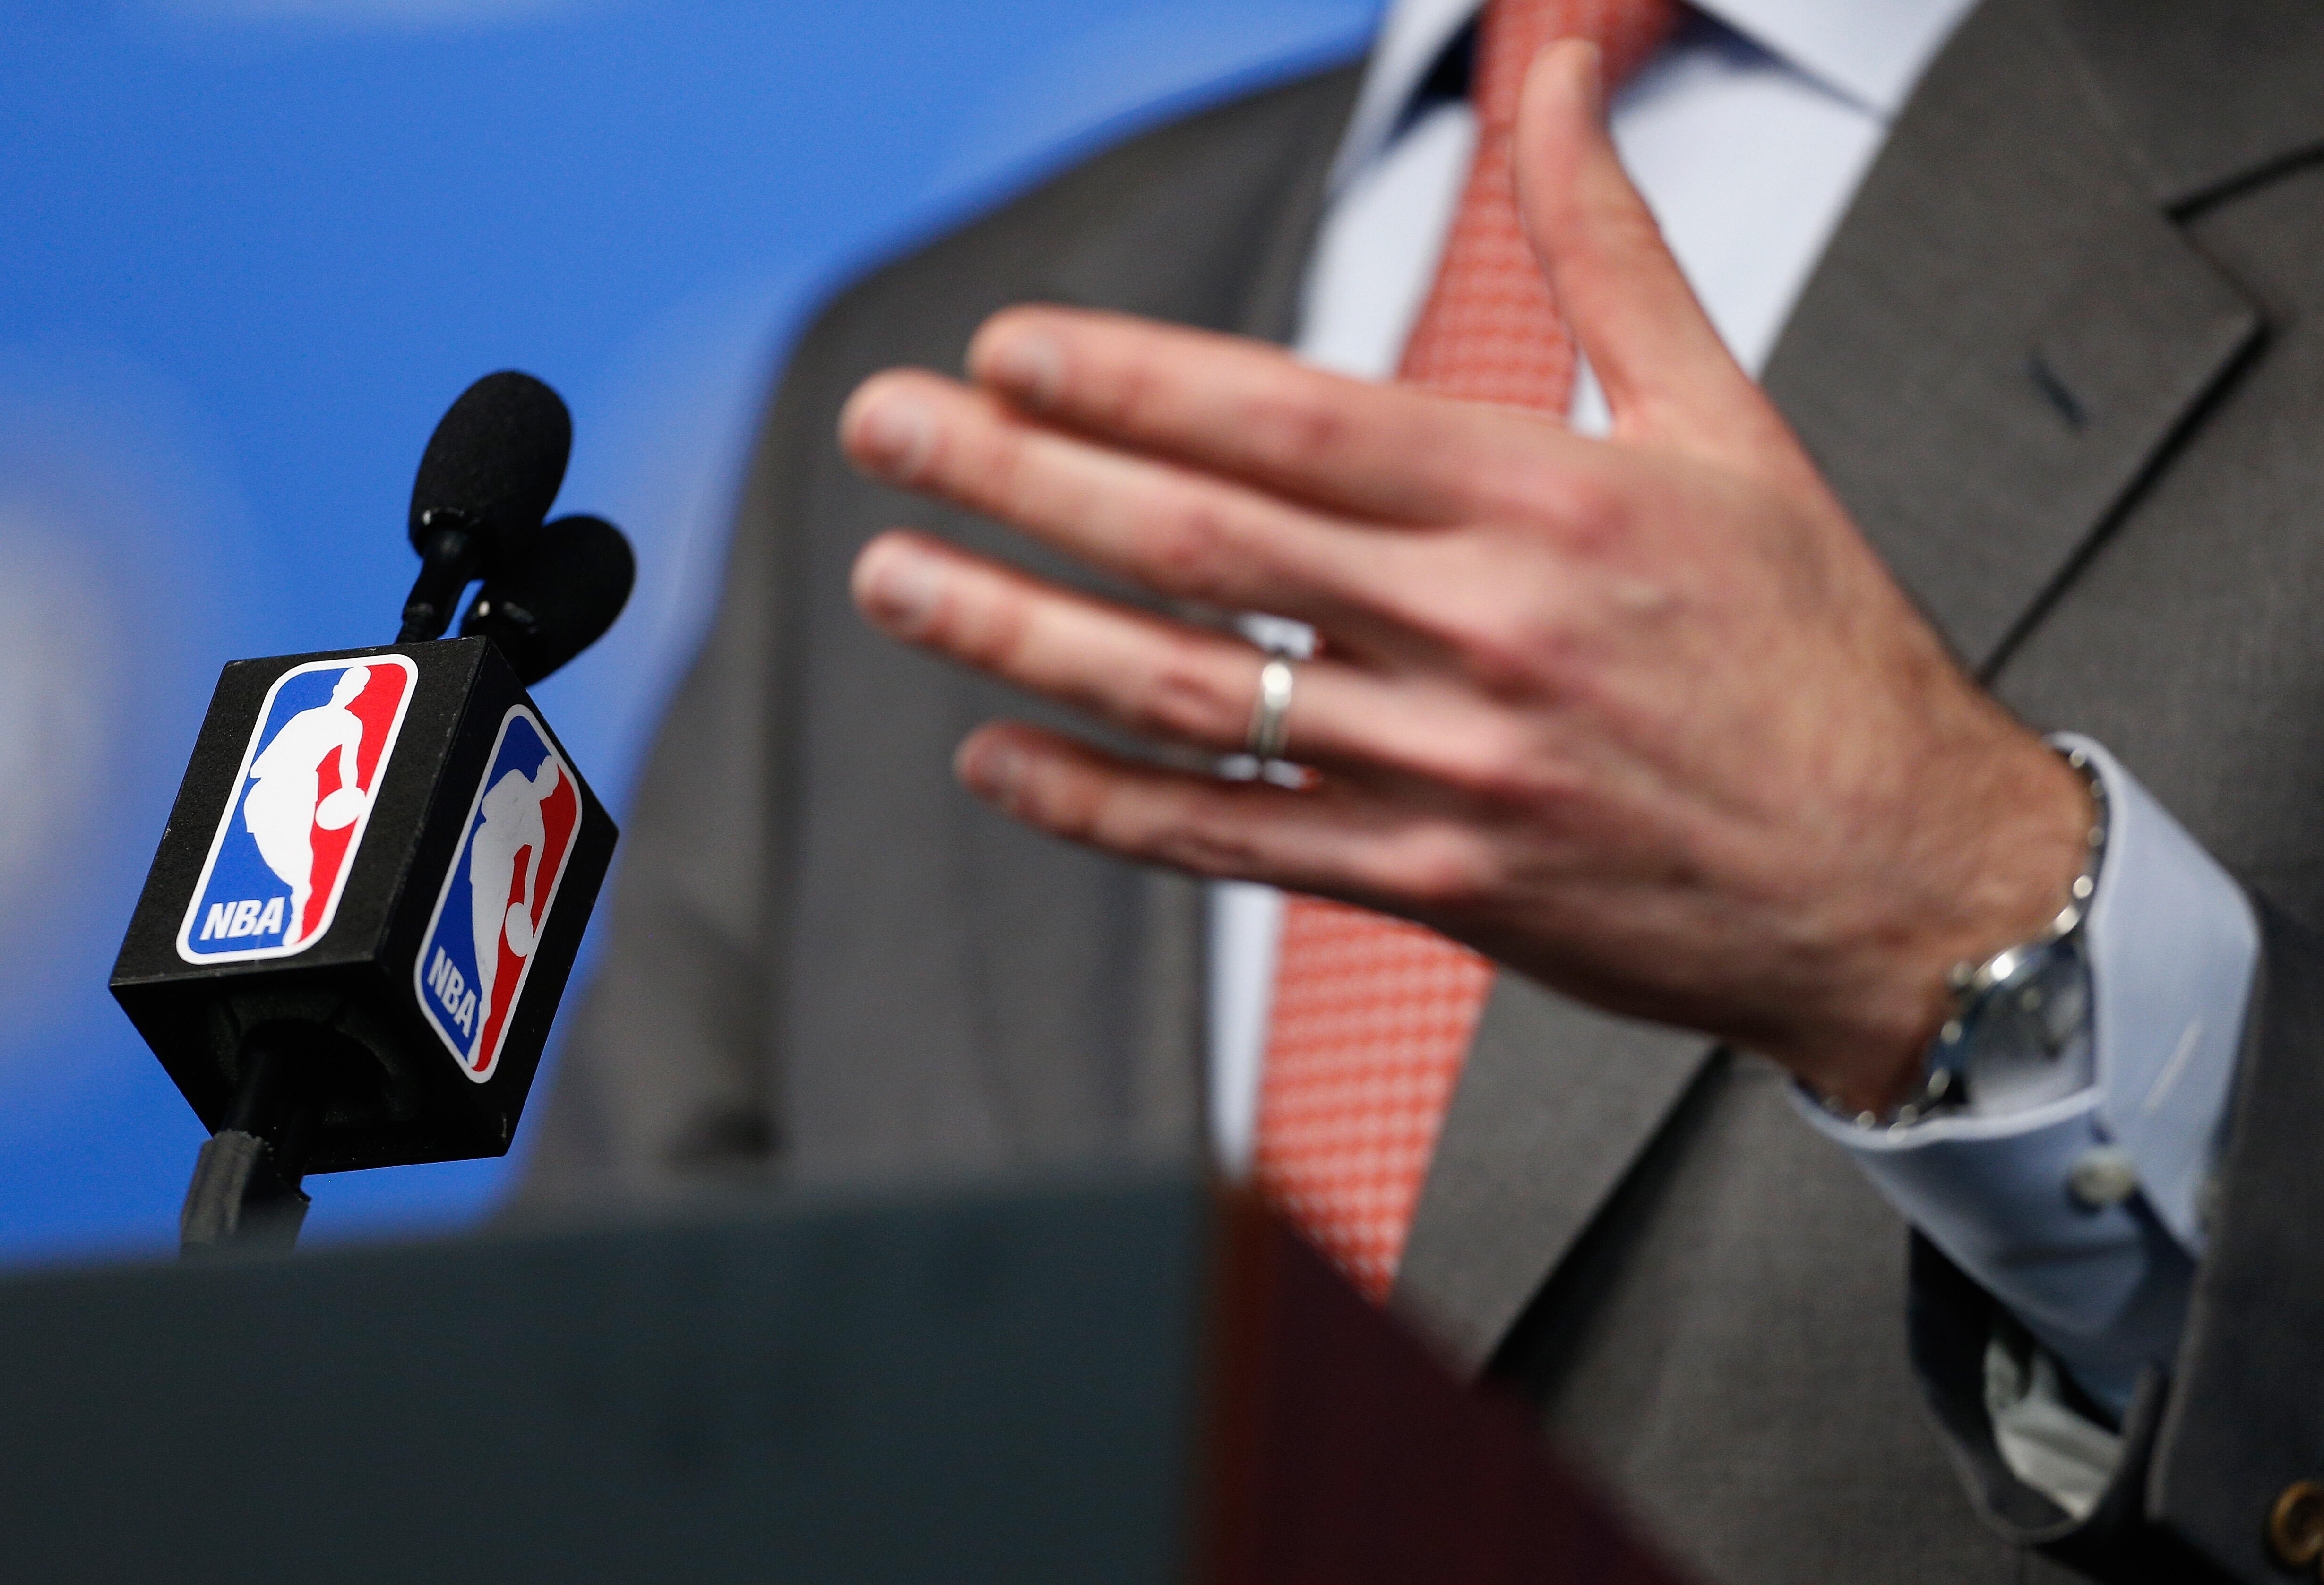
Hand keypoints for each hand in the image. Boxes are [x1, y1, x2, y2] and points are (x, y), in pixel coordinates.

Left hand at [836, 40, 2088, 1111]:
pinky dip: (1103, 805)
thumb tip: (1559, 66)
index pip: (1289, 421)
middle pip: (1200, 542)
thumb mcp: (1733, 422)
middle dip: (1019, 476)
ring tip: (894, 578)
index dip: (1127, 382)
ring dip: (1018, 632)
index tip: (1005, 349)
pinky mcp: (1439, 882)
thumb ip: (1612, 246)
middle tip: (885, 428)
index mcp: (1548, 501)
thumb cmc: (1815, 645)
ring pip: (1188, 693)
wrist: (1907, 880)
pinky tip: (998, 760)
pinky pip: (1235, 842)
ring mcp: (1451, 768)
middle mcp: (1484, 631)